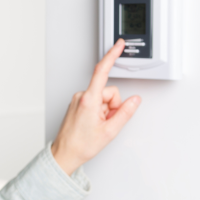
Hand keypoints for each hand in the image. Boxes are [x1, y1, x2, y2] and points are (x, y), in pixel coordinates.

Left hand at [51, 38, 141, 175]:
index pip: (102, 71)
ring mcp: (78, 100)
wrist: (65, 154)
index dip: (112, 56)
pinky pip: (95, 102)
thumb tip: (135, 100)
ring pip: (102, 98)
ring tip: (98, 125)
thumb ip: (125, 113)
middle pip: (109, 92)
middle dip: (112, 107)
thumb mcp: (109, 131)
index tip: (119, 45)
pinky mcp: (77, 104)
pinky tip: (94, 123)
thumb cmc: (81, 145)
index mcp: (89, 100)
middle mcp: (81, 96)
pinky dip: (99, 112)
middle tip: (106, 123)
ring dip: (105, 111)